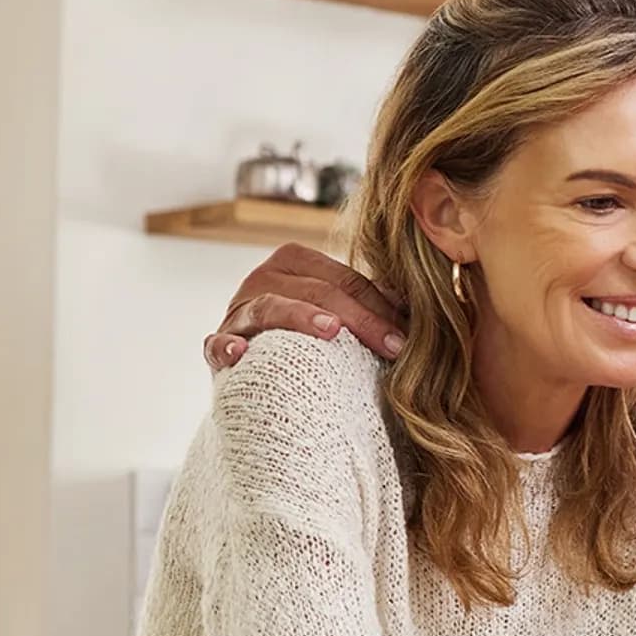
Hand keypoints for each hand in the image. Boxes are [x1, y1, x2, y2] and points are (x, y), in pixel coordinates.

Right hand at [203, 244, 407, 369]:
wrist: (263, 373)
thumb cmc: (311, 340)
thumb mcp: (341, 314)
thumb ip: (372, 303)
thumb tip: (418, 302)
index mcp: (294, 262)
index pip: (345, 279)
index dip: (381, 306)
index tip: (408, 337)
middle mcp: (262, 279)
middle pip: (316, 291)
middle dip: (360, 318)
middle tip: (391, 346)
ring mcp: (238, 311)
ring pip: (270, 306)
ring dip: (300, 316)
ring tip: (331, 331)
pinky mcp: (217, 344)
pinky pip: (216, 343)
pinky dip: (226, 346)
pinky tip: (239, 353)